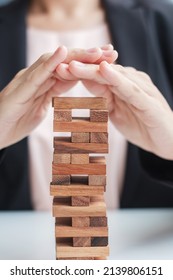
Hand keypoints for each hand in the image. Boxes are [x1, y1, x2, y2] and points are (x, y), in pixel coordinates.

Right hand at [0, 46, 116, 148]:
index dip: (89, 63)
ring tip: (96, 51)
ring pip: (53, 63)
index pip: (70, 69)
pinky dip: (51, 63)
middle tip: (111, 52)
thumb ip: (52, 95)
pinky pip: (37, 74)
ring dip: (75, 55)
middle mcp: (37, 77)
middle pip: (65, 62)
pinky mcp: (20, 90)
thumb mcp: (41, 108)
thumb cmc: (15, 122)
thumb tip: (65, 86)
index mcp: (44, 83)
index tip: (110, 61)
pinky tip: (63, 53)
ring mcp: (27, 81)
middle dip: (88, 56)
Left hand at [57, 61, 172, 159]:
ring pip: (113, 77)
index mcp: (121, 86)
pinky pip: (130, 88)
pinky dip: (117, 79)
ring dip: (92, 69)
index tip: (55, 72)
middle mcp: (130, 82)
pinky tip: (104, 70)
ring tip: (73, 64)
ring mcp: (140, 89)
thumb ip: (103, 100)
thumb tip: (86, 90)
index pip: (96, 76)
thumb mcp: (116, 113)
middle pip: (101, 72)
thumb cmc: (142, 126)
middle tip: (58, 64)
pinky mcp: (148, 100)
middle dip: (79, 68)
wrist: (168, 141)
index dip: (76, 74)